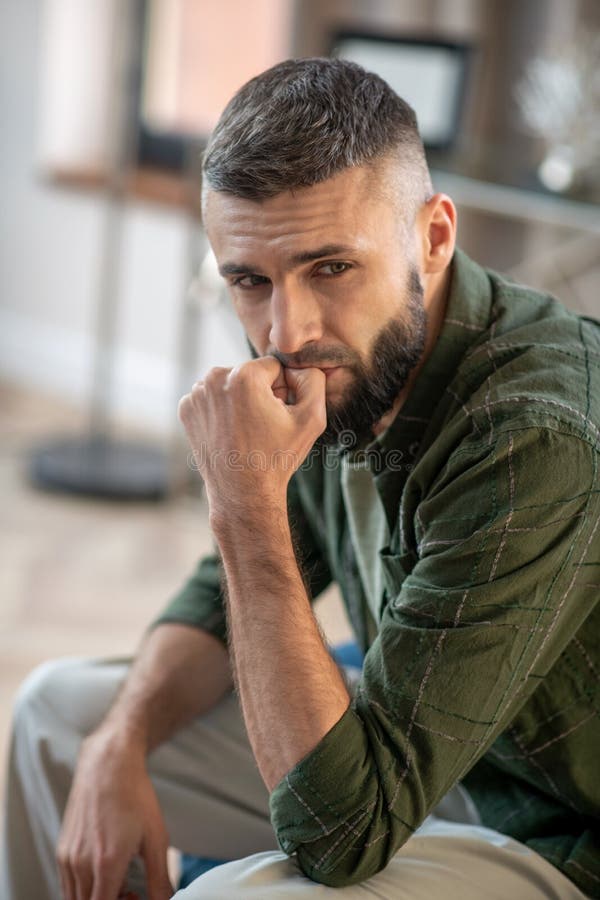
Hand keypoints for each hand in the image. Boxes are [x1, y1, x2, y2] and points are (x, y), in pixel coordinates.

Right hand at [57, 729, 172, 899]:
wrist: (108, 765)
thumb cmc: (133, 795)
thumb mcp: (156, 837)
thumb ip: (159, 878)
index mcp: (106, 864)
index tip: (135, 899)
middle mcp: (81, 864)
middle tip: (131, 894)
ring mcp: (68, 858)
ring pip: (74, 898)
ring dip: (95, 898)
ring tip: (121, 884)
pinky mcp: (62, 850)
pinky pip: (68, 884)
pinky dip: (84, 888)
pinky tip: (105, 872)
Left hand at [178, 357, 325, 519]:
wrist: (243, 493)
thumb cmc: (277, 457)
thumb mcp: (311, 418)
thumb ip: (314, 380)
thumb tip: (302, 364)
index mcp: (244, 376)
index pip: (273, 366)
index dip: (283, 388)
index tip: (279, 412)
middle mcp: (214, 378)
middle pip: (249, 373)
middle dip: (260, 392)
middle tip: (264, 424)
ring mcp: (196, 395)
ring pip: (230, 384)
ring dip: (240, 400)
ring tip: (247, 430)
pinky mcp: (187, 409)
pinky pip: (212, 398)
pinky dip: (222, 410)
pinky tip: (231, 432)